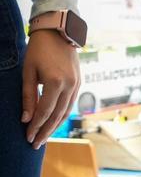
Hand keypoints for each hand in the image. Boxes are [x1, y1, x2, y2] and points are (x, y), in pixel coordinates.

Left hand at [22, 30, 79, 148]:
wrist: (58, 32)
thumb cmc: (38, 50)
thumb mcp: (28, 72)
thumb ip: (27, 96)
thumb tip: (26, 118)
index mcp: (56, 82)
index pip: (44, 111)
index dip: (35, 126)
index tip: (27, 137)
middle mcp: (70, 86)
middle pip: (57, 115)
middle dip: (45, 131)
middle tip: (35, 144)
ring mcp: (77, 84)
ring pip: (66, 112)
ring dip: (55, 126)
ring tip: (44, 136)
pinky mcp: (79, 83)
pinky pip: (70, 104)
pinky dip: (62, 115)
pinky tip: (54, 122)